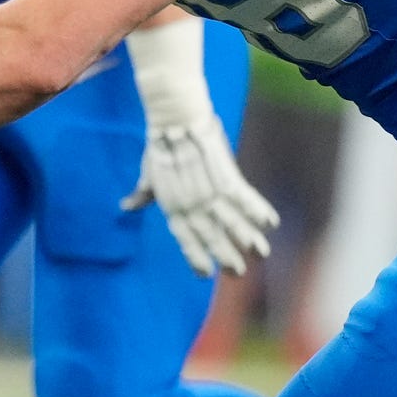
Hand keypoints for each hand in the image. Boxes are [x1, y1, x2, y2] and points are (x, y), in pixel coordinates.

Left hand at [122, 114, 278, 276]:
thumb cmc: (159, 148)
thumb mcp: (148, 175)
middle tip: (238, 273)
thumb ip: (143, 194)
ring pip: (232, 222)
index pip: (185, 239)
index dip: (195, 257)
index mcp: (172, 206)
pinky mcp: (227, 177)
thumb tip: (125, 206)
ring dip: (247, 238)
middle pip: (211, 236)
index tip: (204, 274)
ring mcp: (210, 192)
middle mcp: (191, 204)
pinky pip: (245, 198)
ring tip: (260, 254)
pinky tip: (271, 223)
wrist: (175, 122)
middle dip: (226, 256)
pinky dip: (258, 210)